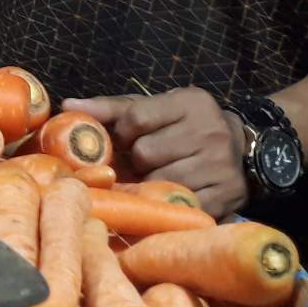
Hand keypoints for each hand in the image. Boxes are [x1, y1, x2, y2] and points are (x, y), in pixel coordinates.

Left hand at [65, 88, 249, 217]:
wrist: (240, 149)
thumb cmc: (182, 127)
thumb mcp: (153, 109)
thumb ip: (112, 109)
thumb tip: (67, 105)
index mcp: (190, 102)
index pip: (135, 118)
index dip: (123, 133)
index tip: (128, 138)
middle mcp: (210, 129)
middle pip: (146, 152)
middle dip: (139, 160)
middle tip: (146, 162)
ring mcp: (221, 163)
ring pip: (161, 180)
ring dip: (152, 183)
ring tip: (158, 176)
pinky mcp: (227, 194)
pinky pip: (181, 204)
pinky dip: (170, 203)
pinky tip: (171, 195)